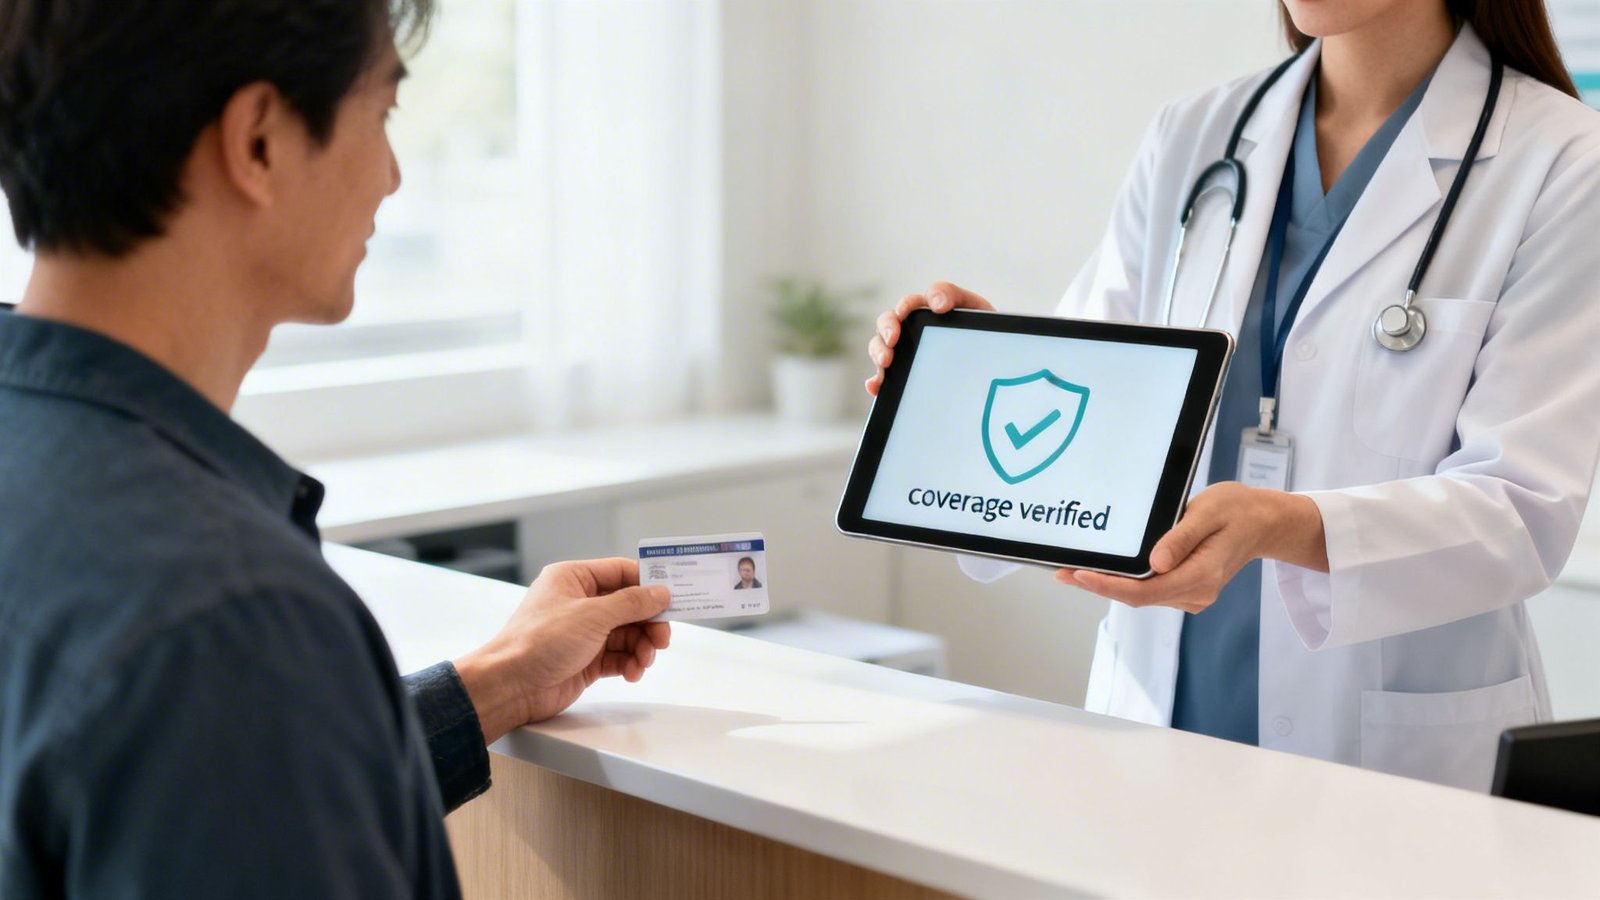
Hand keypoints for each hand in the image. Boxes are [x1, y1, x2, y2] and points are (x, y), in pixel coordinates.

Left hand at [453, 558, 671, 741]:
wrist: (511, 686)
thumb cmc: (538, 642)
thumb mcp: (592, 615)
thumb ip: (631, 603)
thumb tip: (660, 592)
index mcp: (573, 579)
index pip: (621, 572)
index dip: (648, 584)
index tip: (673, 596)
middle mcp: (579, 602)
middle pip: (629, 606)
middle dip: (648, 622)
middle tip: (662, 638)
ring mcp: (582, 632)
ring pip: (627, 633)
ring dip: (641, 647)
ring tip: (644, 661)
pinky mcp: (585, 659)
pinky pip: (618, 656)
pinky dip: (630, 663)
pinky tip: (632, 672)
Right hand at [865, 281, 995, 395]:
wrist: (990, 375)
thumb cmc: (987, 346)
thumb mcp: (988, 328)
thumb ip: (977, 315)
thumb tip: (944, 311)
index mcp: (941, 308)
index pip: (932, 295)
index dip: (934, 296)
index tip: (939, 308)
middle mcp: (917, 325)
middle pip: (893, 317)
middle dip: (889, 325)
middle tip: (894, 338)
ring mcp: (906, 349)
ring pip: (881, 342)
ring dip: (879, 349)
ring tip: (886, 361)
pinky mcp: (902, 372)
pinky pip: (882, 375)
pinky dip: (876, 379)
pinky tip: (876, 385)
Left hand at [1056, 483, 1327, 612]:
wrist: (1261, 521)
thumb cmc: (1236, 510)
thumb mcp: (1208, 512)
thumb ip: (1181, 538)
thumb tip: (1154, 564)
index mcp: (1202, 575)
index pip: (1145, 591)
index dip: (1108, 586)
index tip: (1079, 575)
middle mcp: (1196, 592)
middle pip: (1137, 597)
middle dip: (1099, 585)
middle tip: (1061, 572)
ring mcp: (1192, 594)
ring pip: (1141, 596)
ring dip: (1108, 584)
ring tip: (1073, 569)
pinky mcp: (1186, 588)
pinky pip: (1150, 590)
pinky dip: (1124, 581)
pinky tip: (1103, 569)